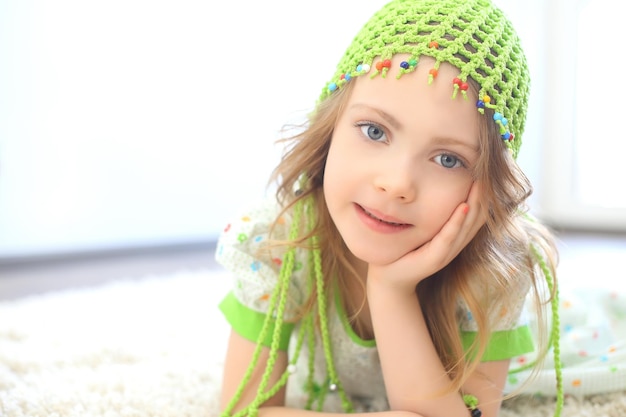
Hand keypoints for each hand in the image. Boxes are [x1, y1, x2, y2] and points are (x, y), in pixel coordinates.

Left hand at [367, 181, 485, 291]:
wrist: (388, 279)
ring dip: (475, 204)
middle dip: (483, 197)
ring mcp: (446, 253)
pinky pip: (449, 237)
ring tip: (480, 185)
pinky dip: (457, 221)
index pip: (475, 215)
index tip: (485, 174)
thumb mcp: (420, 229)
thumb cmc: (402, 250)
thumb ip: (430, 214)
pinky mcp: (435, 259)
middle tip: (487, 174)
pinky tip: (463, 206)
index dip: (483, 196)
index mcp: (453, 238)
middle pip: (476, 218)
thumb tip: (430, 186)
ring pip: (467, 226)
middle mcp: (454, 245)